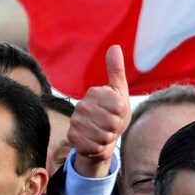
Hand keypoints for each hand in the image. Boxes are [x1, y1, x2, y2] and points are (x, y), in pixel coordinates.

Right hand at [67, 45, 130, 177]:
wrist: (100, 138)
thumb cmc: (113, 114)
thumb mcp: (119, 93)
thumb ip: (116, 71)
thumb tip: (114, 47)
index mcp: (94, 92)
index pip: (119, 106)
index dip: (122, 114)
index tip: (117, 113)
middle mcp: (82, 105)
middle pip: (112, 122)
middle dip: (116, 128)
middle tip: (111, 126)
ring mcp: (75, 122)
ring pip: (103, 136)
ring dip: (108, 139)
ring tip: (104, 134)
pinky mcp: (72, 137)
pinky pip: (94, 146)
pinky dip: (99, 148)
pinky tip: (96, 142)